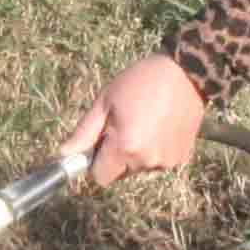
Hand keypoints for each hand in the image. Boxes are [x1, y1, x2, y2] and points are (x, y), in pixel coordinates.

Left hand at [58, 54, 204, 187]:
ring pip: (141, 167)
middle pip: (121, 172)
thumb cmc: (140, 81)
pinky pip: (160, 161)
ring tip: (146, 122)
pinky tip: (161, 126)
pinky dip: (157, 149)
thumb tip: (63, 154)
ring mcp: (167, 161)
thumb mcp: (105, 101)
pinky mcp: (182, 157)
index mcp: (125, 147)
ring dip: (139, 152)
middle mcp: (147, 161)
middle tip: (125, 124)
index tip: (101, 142)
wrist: (186, 72)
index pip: (100, 177)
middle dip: (118, 155)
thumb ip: (84, 132)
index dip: (97, 161)